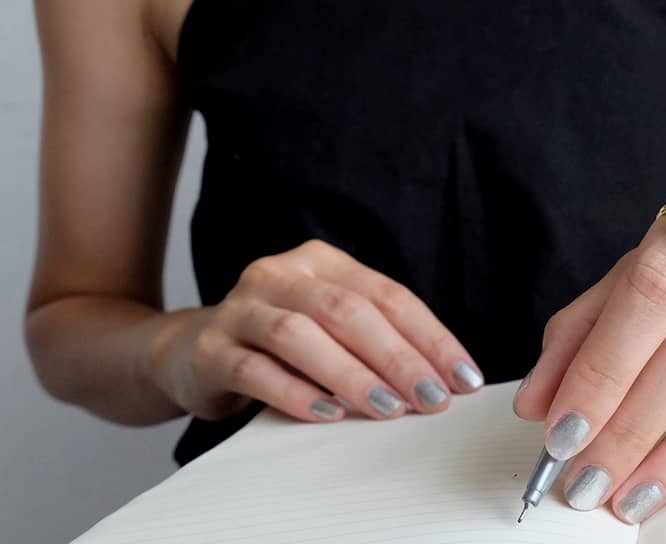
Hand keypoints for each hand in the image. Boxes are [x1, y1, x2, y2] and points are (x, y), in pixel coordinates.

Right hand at [149, 239, 483, 422]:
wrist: (191, 351)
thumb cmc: (280, 342)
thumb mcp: (331, 327)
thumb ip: (378, 339)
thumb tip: (444, 378)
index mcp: (322, 262)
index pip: (389, 296)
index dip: (431, 337)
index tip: (463, 377)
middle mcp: (280, 274)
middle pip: (349, 312)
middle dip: (398, 358)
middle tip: (432, 398)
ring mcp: (240, 309)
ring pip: (301, 336)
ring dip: (351, 374)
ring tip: (388, 408)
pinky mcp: (210, 350)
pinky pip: (256, 370)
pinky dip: (296, 393)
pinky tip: (329, 414)